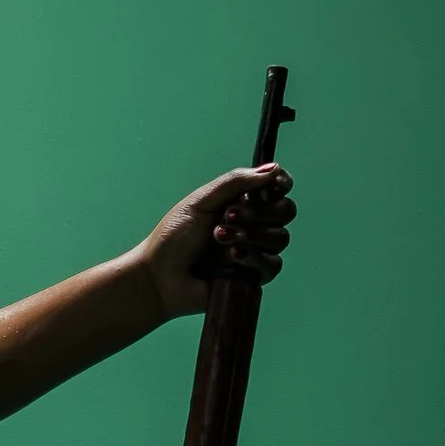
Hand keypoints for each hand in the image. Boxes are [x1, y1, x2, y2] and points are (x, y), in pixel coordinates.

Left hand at [140, 163, 294, 316]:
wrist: (159, 277)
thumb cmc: (173, 238)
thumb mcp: (201, 201)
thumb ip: (235, 182)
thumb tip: (272, 168)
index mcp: (241, 202)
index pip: (277, 188)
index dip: (280, 185)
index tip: (270, 188)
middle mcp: (252, 225)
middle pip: (285, 211)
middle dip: (258, 212)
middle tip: (227, 216)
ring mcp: (255, 251)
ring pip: (280, 237)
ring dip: (250, 235)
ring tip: (219, 238)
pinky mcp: (253, 276)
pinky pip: (273, 265)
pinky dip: (254, 258)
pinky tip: (233, 258)